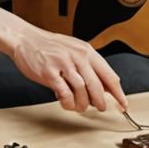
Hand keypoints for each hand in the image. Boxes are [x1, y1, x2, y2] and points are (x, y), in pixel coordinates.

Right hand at [10, 26, 127, 112]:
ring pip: (82, 91)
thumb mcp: (74, 50)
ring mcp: (63, 64)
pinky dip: (68, 103)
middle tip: (100, 108)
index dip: (118, 93)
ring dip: (83, 104)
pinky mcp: (49, 73)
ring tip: (80, 107)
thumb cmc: (50, 46)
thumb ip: (89, 66)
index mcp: (86, 51)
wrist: (25, 39)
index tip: (123, 104)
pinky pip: (64, 93)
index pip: (109, 75)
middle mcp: (77, 56)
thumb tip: (105, 87)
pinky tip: (67, 103)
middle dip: (100, 102)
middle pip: (97, 86)